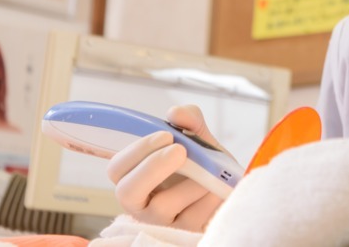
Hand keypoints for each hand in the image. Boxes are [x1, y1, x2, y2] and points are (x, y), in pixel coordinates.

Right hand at [106, 104, 230, 229]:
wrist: (230, 188)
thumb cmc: (204, 164)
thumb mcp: (198, 138)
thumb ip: (188, 121)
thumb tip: (176, 113)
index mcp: (136, 176)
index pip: (118, 167)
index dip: (137, 150)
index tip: (166, 134)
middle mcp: (141, 203)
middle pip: (127, 192)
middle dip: (153, 168)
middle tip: (180, 150)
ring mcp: (161, 223)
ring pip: (163, 206)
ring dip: (191, 181)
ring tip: (210, 170)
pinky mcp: (182, 234)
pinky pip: (193, 218)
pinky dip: (209, 197)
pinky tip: (218, 188)